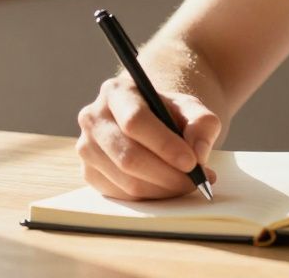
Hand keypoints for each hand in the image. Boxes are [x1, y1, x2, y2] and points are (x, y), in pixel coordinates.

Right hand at [76, 76, 221, 199]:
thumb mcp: (192, 109)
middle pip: (128, 156)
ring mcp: (86, 148)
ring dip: (162, 189)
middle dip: (167, 174)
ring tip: (188, 184)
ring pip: (125, 181)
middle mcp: (94, 118)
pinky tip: (168, 188)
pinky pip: (121, 195)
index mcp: (116, 92)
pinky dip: (150, 197)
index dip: (164, 145)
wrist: (151, 121)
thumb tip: (198, 152)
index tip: (192, 162)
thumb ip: (202, 124)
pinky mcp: (89, 173)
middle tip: (195, 181)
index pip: (135, 121)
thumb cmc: (170, 113)